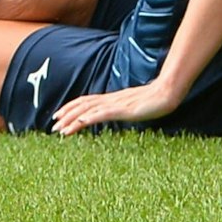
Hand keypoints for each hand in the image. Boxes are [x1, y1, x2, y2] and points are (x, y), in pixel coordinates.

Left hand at [50, 78, 186, 134]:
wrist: (168, 92)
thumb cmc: (157, 99)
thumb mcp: (137, 106)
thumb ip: (127, 108)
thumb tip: (123, 112)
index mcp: (114, 99)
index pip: (87, 101)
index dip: (72, 107)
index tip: (60, 115)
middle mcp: (111, 99)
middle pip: (84, 104)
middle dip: (67, 114)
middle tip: (53, 125)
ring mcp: (116, 104)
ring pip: (89, 110)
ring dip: (72, 119)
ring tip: (60, 129)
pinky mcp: (122, 109)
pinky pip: (102, 114)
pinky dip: (89, 118)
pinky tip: (80, 123)